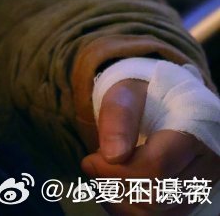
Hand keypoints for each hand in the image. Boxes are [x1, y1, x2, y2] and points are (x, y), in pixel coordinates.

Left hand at [81, 76, 219, 211]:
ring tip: (104, 176)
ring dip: (120, 201)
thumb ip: (118, 117)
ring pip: (158, 213)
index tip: (90, 160)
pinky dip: (129, 210)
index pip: (157, 165)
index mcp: (195, 131)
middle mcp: (208, 165)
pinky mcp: (190, 202)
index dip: (117, 169)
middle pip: (157, 195)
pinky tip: (115, 190)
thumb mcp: (126, 94)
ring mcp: (202, 188)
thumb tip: (112, 156)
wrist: (163, 107)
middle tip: (95, 166)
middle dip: (116, 185)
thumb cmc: (144, 96)